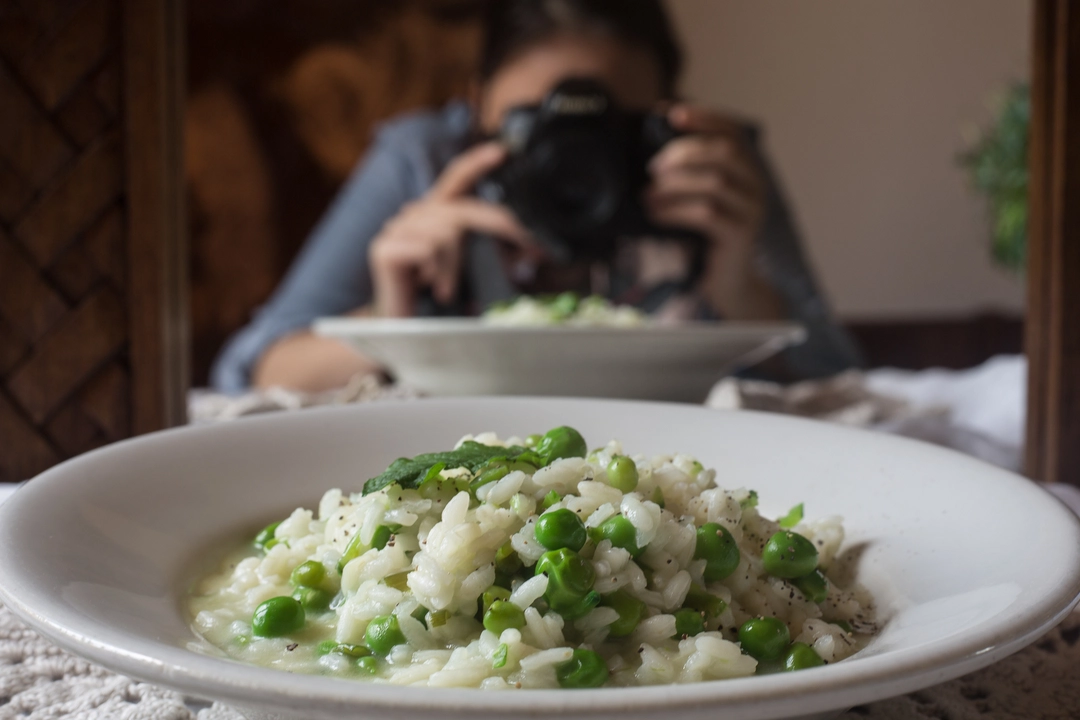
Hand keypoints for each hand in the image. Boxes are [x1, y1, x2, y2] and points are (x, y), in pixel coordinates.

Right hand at [369, 142, 540, 316]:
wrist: (403, 331)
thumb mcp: (475, 272)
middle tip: (525, 247)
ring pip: (447, 232)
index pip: (455, 179)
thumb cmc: (438, 300)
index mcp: (436, 215)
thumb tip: (533, 252)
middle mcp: (415, 215)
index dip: (477, 162)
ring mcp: (396, 229)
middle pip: (462, 209)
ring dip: (458, 266)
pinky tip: (432, 287)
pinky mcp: (385, 248)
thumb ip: (496, 256)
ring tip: (449, 288)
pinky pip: (429, 248)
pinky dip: (439, 271)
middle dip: (498, 227)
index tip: (502, 151)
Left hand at [646, 105, 782, 319]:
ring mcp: (751, 211)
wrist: (728, 281)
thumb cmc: (708, 237)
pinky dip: (675, 210)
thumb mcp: (699, 199)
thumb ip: (687, 175)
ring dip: (674, 185)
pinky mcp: (739, 236)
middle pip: (724, 152)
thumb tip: (652, 151)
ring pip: (715, 182)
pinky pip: (707, 214)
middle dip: (684, 153)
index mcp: (747, 170)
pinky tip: (656, 214)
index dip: (705, 117)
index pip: (733, 132)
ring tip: (647, 195)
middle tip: (652, 167)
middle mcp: (756, 186)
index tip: (672, 112)